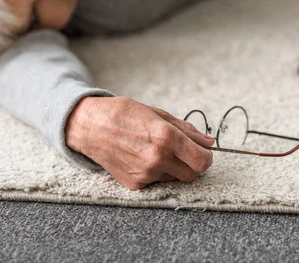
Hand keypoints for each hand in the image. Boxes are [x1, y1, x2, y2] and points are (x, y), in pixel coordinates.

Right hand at [66, 96, 214, 189]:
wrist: (89, 126)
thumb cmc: (123, 114)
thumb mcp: (157, 114)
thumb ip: (186, 130)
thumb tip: (209, 142)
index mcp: (166, 138)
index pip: (202, 160)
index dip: (207, 157)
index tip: (203, 151)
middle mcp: (157, 159)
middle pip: (193, 174)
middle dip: (194, 164)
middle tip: (185, 153)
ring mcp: (145, 174)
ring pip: (175, 178)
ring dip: (174, 168)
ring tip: (157, 150)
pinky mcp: (135, 184)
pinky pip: (157, 182)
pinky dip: (157, 172)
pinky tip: (143, 157)